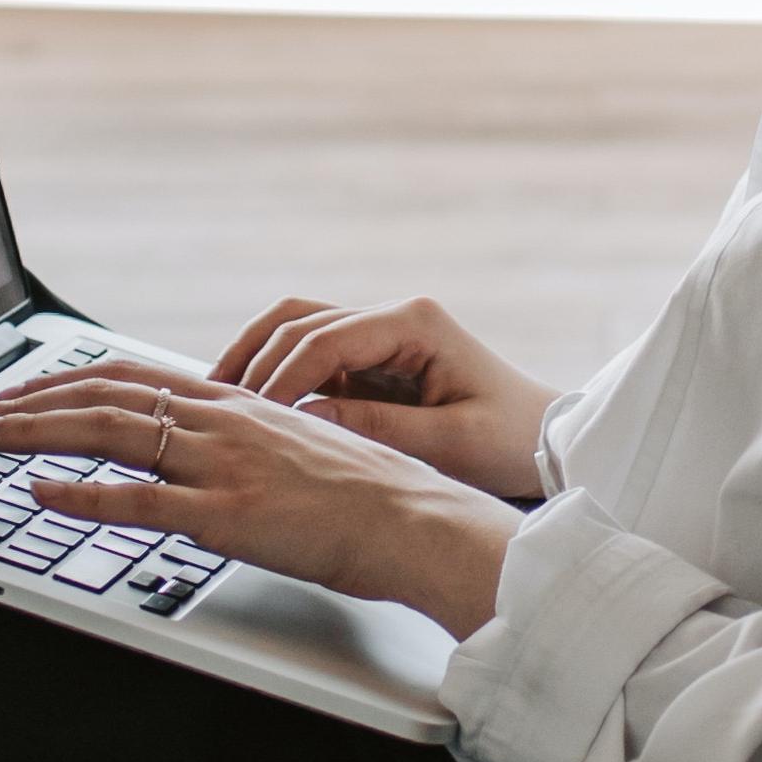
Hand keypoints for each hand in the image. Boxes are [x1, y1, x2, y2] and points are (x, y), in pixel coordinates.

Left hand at [0, 363, 527, 639]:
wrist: (417, 522)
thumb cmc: (366, 499)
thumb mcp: (295, 451)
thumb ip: (241, 445)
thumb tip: (195, 452)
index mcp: (236, 404)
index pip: (130, 377)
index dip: (64, 382)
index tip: (18, 390)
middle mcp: (222, 422)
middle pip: (104, 396)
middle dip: (26, 402)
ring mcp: (223, 466)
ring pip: (110, 434)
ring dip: (33, 434)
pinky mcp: (229, 515)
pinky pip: (141, 501)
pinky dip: (82, 495)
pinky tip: (40, 492)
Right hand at [206, 293, 559, 503]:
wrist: (545, 441)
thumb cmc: (509, 441)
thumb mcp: (449, 443)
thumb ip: (377, 429)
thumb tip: (306, 419)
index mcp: (416, 324)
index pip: (326, 338)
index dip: (281, 374)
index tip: (251, 414)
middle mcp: (393, 318)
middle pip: (299, 319)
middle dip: (253, 359)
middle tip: (216, 404)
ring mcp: (381, 335)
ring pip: (297, 328)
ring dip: (256, 358)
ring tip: (216, 398)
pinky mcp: (373, 360)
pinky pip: (311, 356)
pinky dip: (276, 373)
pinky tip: (249, 405)